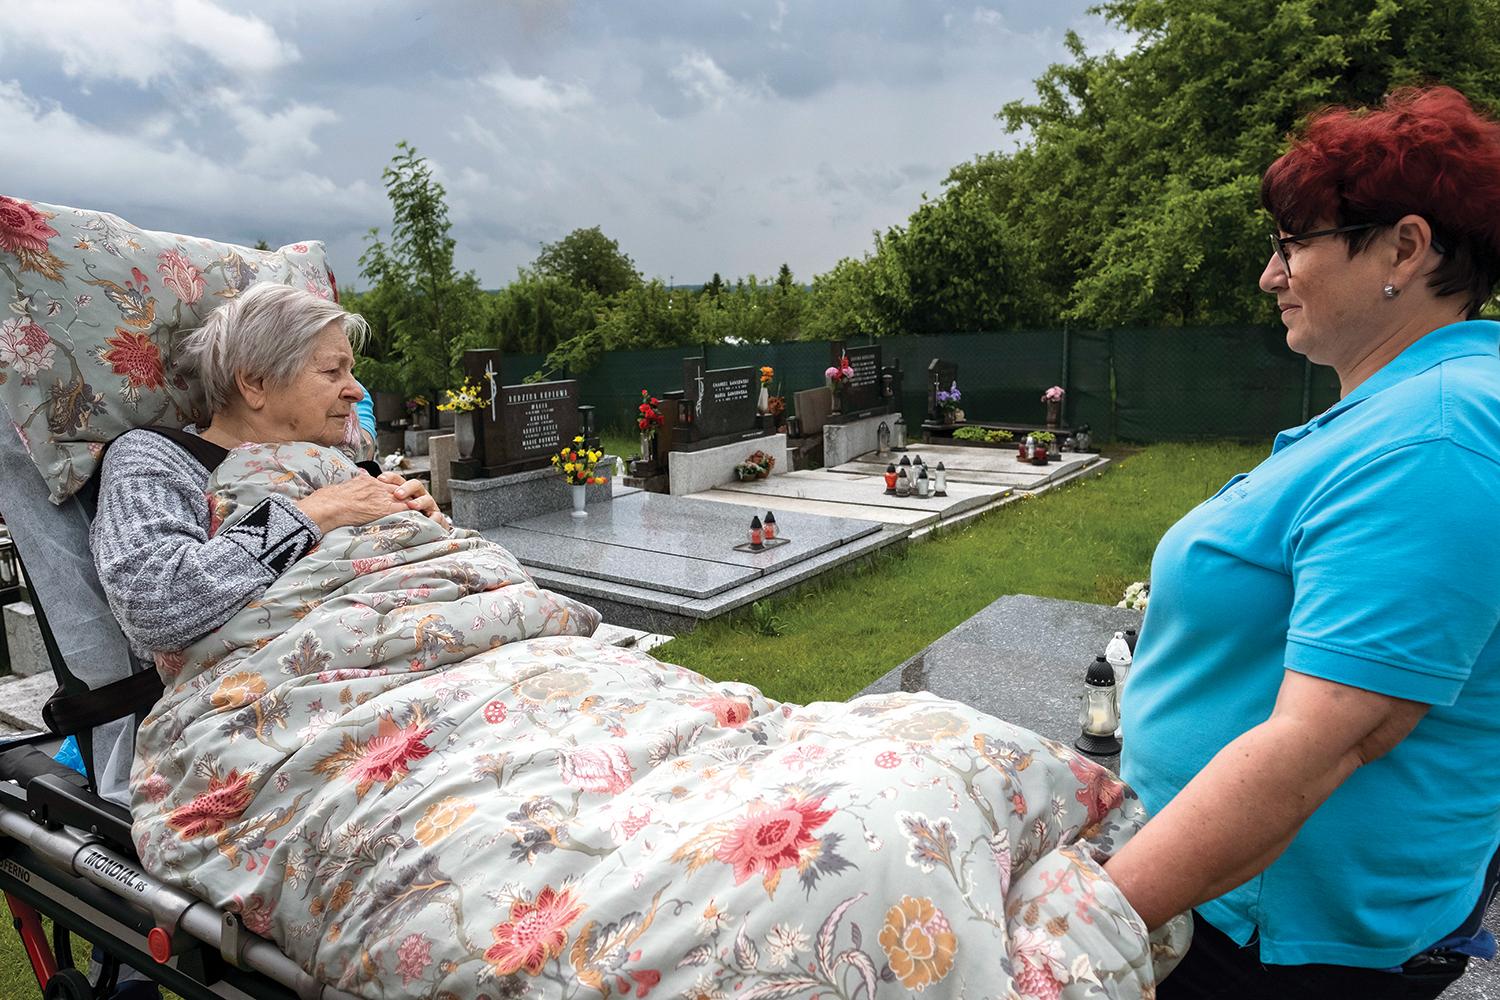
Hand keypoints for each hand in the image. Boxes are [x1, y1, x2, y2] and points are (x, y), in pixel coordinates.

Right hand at [295, 473, 409, 532]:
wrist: (329, 506)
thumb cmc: (327, 502)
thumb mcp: (340, 490)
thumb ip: (349, 491)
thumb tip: (344, 496)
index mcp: (365, 480)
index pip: (384, 483)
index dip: (392, 490)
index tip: (396, 496)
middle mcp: (376, 485)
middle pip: (398, 488)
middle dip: (406, 495)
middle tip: (414, 502)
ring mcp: (381, 495)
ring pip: (404, 497)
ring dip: (412, 504)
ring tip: (420, 511)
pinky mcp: (385, 507)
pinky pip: (404, 508)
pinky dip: (412, 512)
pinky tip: (419, 518)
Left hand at [377, 471, 448, 527]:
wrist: (422, 534)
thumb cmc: (403, 520)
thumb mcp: (389, 510)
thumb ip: (379, 501)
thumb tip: (363, 484)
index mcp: (405, 491)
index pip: (398, 480)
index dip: (391, 478)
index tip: (381, 479)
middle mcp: (417, 496)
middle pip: (414, 485)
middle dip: (406, 488)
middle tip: (398, 494)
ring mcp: (427, 505)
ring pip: (426, 499)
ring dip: (420, 501)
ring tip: (412, 506)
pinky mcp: (435, 517)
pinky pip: (437, 516)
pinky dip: (434, 517)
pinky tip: (429, 520)